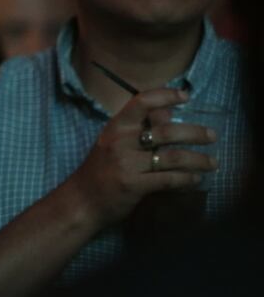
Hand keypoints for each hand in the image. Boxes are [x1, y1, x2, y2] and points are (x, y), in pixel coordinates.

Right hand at [67, 88, 216, 228]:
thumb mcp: (113, 143)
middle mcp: (120, 142)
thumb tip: (168, 112)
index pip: (141, 102)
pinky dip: (187, 178)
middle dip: (195, 133)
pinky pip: (168, 179)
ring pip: (172, 156)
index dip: (166, 95)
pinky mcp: (133, 185)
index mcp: (116, 127)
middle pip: (166, 131)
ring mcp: (126, 163)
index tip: (186, 96)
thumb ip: (138, 128)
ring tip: (213, 162)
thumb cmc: (100, 170)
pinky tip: (196, 179)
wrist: (81, 201)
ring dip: (198, 159)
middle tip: (212, 136)